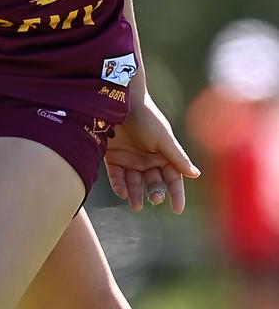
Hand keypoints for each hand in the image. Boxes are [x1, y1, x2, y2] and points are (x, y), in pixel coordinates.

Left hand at [104, 94, 200, 213]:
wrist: (120, 100)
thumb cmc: (146, 116)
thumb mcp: (163, 137)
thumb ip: (177, 157)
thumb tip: (196, 175)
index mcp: (163, 155)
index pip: (172, 179)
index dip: (176, 193)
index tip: (177, 209)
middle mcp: (147, 160)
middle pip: (153, 183)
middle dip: (155, 193)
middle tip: (154, 199)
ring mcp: (130, 159)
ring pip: (135, 184)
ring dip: (136, 195)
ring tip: (136, 205)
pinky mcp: (113, 158)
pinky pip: (117, 176)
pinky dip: (119, 185)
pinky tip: (122, 192)